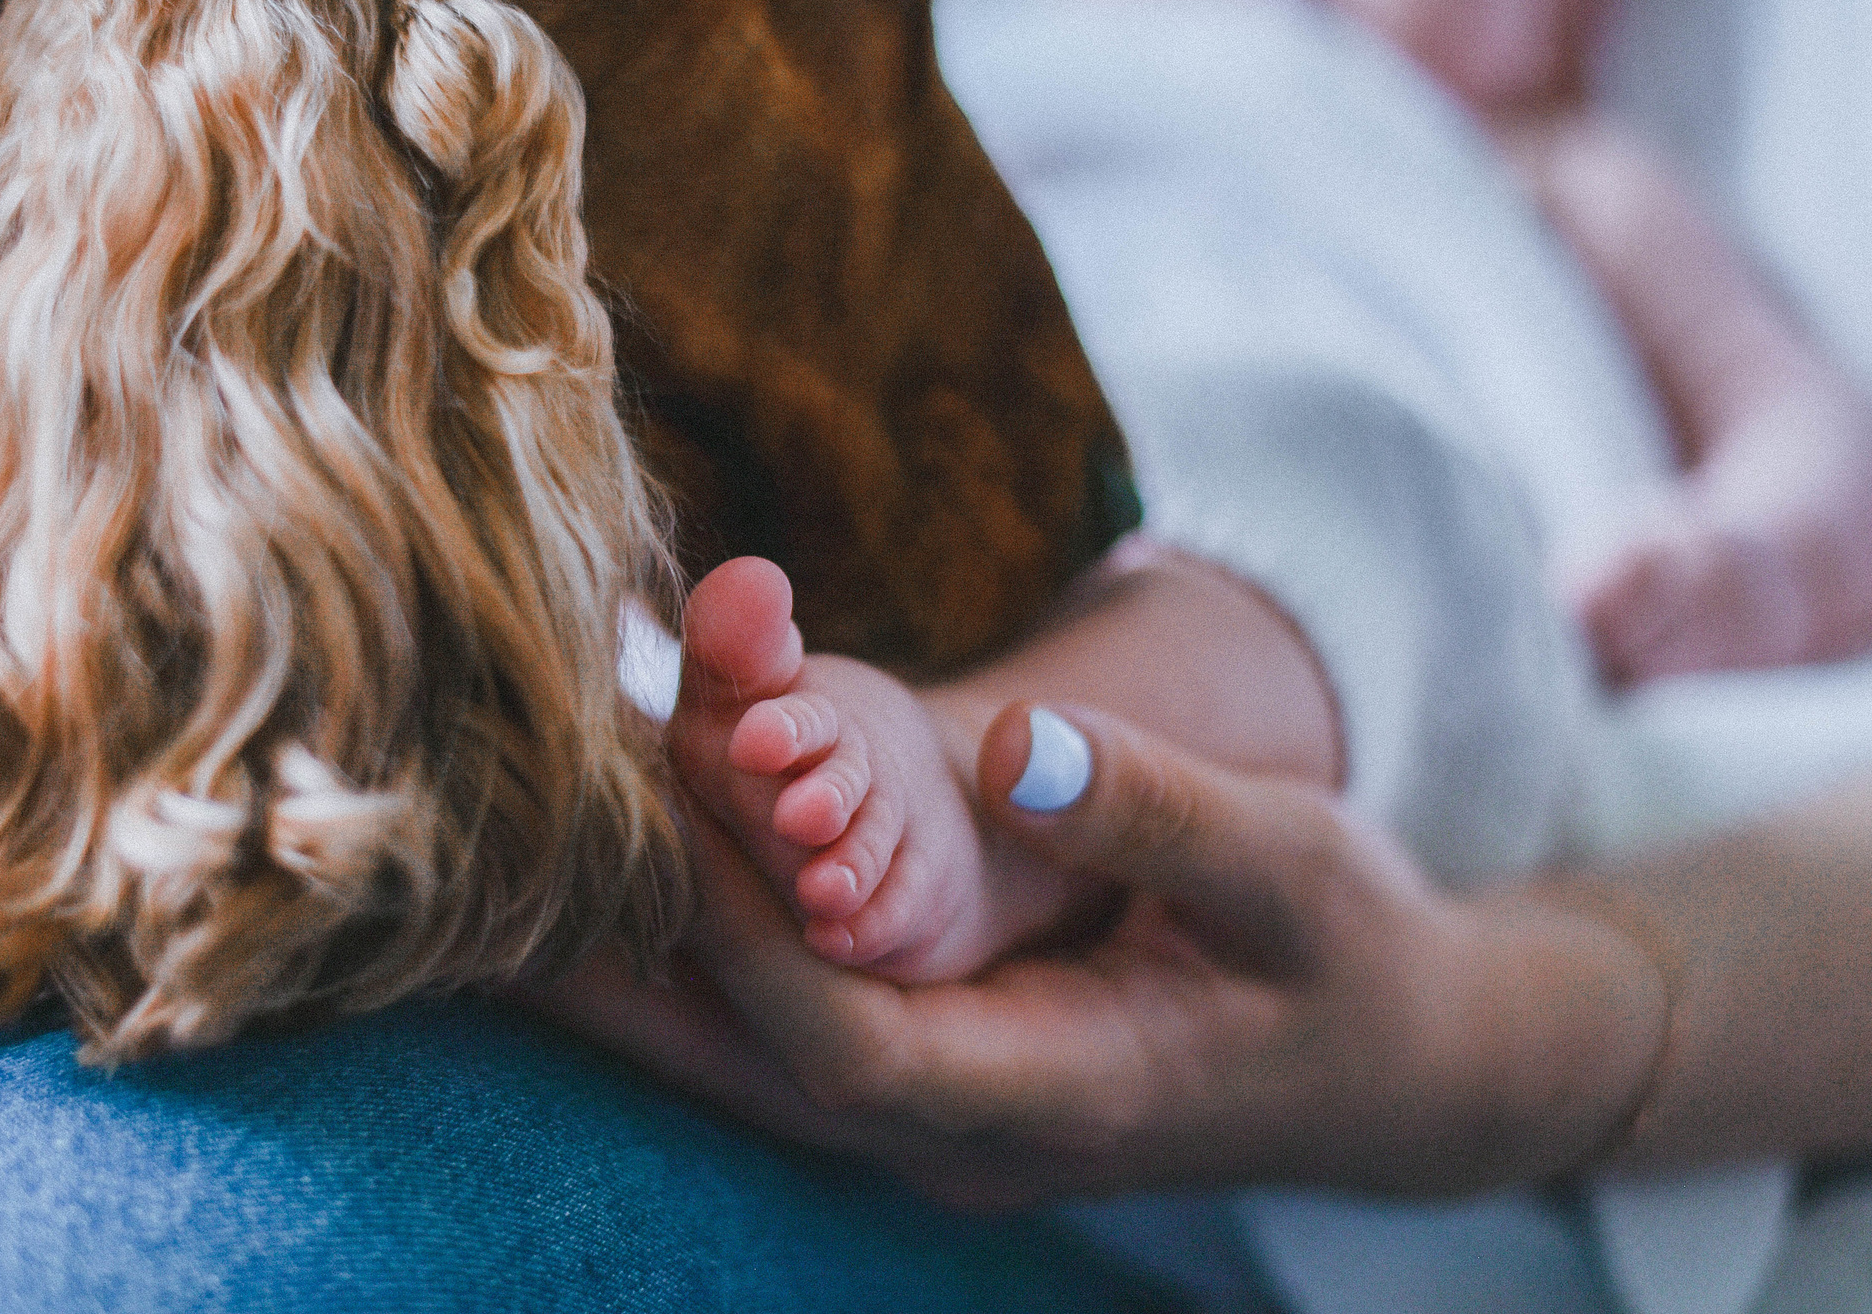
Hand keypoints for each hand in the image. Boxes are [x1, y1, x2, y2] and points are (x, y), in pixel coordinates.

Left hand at [536, 705, 1663, 1208]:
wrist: (1398, 1067)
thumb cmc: (1353, 962)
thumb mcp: (1295, 873)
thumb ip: (1157, 813)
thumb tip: (1012, 741)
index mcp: (1051, 1098)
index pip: (840, 1034)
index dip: (738, 925)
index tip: (649, 791)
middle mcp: (961, 1130)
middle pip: (741, 1064)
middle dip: (612, 966)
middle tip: (474, 866)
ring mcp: (931, 1115)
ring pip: (736, 1054)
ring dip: (625, 965)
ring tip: (489, 872)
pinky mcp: (920, 1070)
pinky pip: (771, 1022)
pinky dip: (690, 953)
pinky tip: (609, 881)